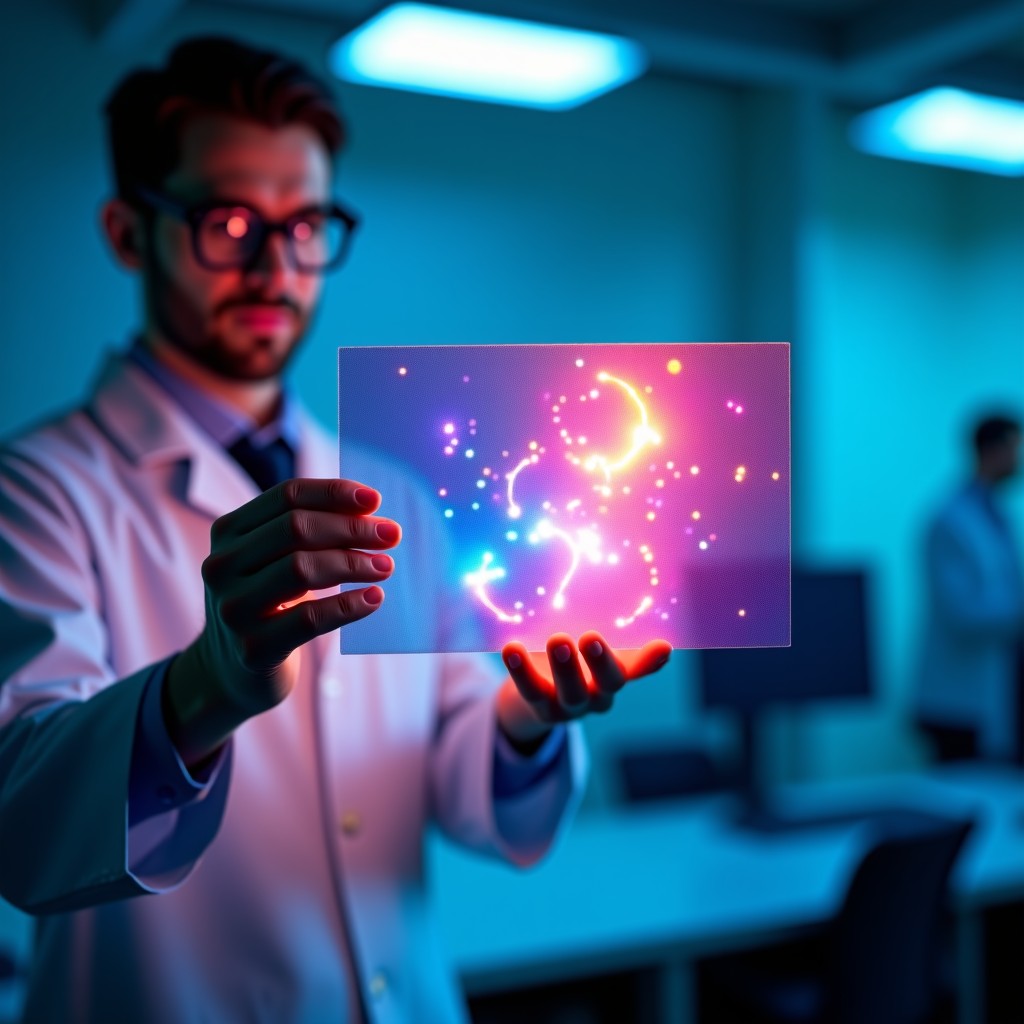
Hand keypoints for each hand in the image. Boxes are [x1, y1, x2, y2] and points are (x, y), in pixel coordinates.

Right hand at [165, 478, 399, 765]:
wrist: (231, 672)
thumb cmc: (269, 603)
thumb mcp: (277, 561)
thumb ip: (312, 532)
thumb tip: (368, 510)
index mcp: (228, 532)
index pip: (286, 496)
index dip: (334, 493)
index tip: (375, 500)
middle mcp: (222, 565)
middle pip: (296, 529)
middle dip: (351, 528)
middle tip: (391, 535)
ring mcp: (233, 607)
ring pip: (302, 569)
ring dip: (353, 564)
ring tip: (385, 566)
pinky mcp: (253, 648)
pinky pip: (309, 619)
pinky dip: (348, 606)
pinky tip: (374, 598)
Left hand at [497, 632, 671, 748]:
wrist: (535, 693)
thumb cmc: (570, 655)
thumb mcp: (587, 642)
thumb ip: (601, 622)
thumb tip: (617, 581)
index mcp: (616, 675)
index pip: (638, 668)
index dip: (650, 661)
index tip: (663, 646)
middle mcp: (600, 695)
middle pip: (609, 684)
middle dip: (601, 661)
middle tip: (591, 637)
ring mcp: (571, 707)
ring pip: (572, 693)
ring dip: (565, 668)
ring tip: (558, 640)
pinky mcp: (541, 710)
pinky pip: (531, 692)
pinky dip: (521, 671)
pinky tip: (512, 649)